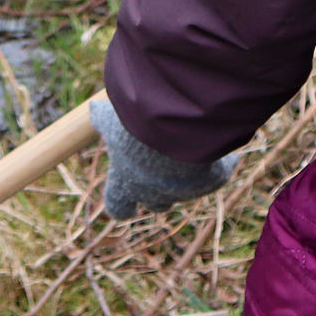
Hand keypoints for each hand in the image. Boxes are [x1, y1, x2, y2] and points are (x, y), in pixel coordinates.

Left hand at [91, 97, 234, 219]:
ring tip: (191, 147)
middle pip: (155, 204)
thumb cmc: (135, 125)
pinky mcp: (211, 180)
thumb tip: (94, 108)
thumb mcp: (113, 118)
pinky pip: (218, 173)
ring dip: (188, 176)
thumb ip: (103, 117)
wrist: (176, 126)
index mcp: (124, 183)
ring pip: (187, 191)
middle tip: (162, 170)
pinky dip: (221, 162)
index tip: (127, 200)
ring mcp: (183, 191)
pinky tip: (220, 143)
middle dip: (158, 191)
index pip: (117, 207)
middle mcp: (152, 193)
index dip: (122, 205)